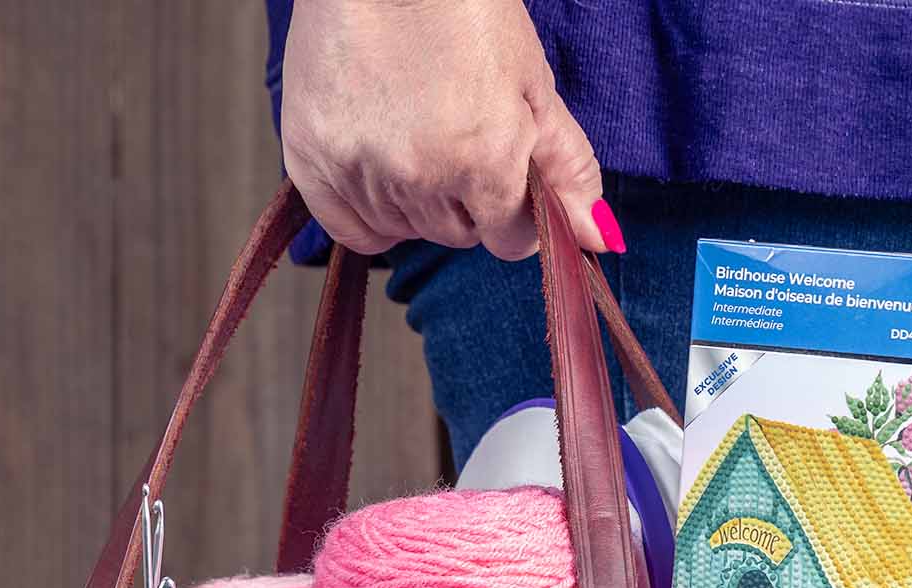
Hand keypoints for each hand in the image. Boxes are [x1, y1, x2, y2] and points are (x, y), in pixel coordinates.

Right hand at [280, 0, 618, 259]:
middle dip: (467, 198)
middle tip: (455, 132)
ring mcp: (362, 174)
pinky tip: (382, 167)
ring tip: (415, 132)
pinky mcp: (312, 162)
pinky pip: (353, 232)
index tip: (504, 174)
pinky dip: (370, 213)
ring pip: (408, 232)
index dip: (514, 211)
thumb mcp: (533, 86)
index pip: (510, 241)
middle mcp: (422, 181)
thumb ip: (567, 170)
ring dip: (418, 201)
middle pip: (459, 236)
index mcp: (485, 163)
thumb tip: (599, 240)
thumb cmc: (463, 9)